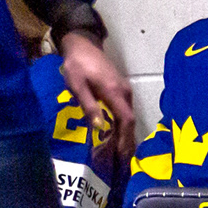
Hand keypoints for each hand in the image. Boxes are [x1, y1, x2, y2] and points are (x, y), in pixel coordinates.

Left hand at [58, 30, 134, 158]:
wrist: (82, 43)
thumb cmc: (77, 64)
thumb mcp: (77, 85)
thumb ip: (89, 105)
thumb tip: (101, 127)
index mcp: (114, 92)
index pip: (126, 120)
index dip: (125, 140)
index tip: (122, 157)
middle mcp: (124, 92)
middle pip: (129, 122)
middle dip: (127, 143)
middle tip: (122, 164)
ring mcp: (124, 90)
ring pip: (128, 117)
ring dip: (125, 136)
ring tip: (119, 155)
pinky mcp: (120, 90)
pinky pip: (124, 112)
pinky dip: (122, 126)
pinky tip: (115, 136)